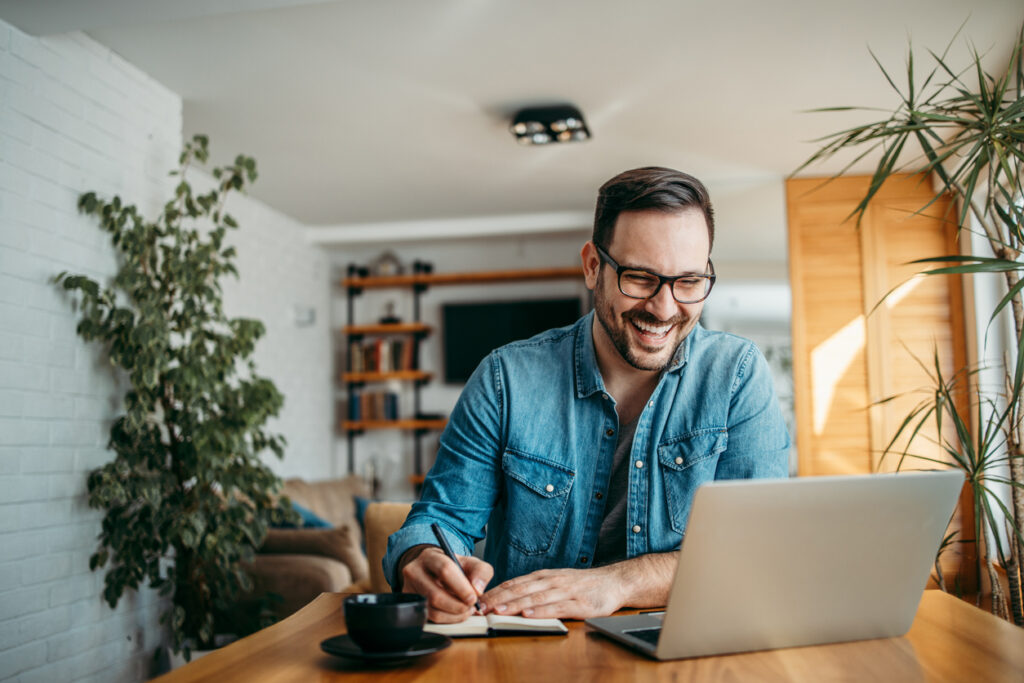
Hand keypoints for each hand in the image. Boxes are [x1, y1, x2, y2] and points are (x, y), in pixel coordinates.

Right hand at [400, 546, 493, 622]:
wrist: (433, 570)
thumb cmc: (452, 566)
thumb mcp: (470, 563)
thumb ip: (481, 571)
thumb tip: (477, 590)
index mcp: (430, 557)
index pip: (444, 570)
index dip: (461, 587)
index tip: (473, 598)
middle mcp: (414, 572)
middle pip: (435, 595)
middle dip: (458, 605)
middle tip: (471, 607)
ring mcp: (410, 589)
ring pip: (432, 610)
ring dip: (454, 615)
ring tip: (466, 610)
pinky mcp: (411, 605)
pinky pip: (429, 618)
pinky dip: (447, 619)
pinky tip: (456, 613)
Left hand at [480, 566, 625, 619]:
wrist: (614, 582)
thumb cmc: (582, 585)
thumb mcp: (556, 581)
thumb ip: (536, 589)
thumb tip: (509, 597)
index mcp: (545, 576)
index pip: (515, 583)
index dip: (496, 591)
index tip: (479, 600)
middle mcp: (552, 581)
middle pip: (521, 590)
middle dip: (500, 598)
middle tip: (481, 607)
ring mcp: (566, 592)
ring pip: (536, 598)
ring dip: (516, 604)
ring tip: (499, 610)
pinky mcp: (580, 604)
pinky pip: (558, 607)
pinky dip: (542, 611)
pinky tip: (529, 615)